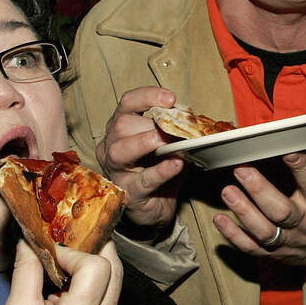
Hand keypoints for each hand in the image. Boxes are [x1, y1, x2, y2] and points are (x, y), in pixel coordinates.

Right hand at [2, 240, 121, 304]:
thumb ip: (25, 272)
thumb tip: (29, 240)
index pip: (96, 266)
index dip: (73, 253)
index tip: (51, 256)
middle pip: (115, 268)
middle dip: (93, 250)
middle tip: (68, 249)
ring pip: (116, 282)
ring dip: (96, 267)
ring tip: (66, 270)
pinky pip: (112, 298)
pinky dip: (96, 285)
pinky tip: (73, 290)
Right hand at [95, 87, 186, 230]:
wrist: (156, 208)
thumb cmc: (159, 168)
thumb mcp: (167, 144)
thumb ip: (175, 129)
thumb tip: (193, 119)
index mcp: (122, 127)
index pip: (127, 102)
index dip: (147, 96)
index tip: (171, 98)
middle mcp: (112, 145)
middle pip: (122, 124)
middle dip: (150, 123)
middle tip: (175, 126)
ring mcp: (116, 170)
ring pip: (121, 150)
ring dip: (147, 142)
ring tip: (168, 142)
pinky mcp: (128, 192)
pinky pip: (142, 180)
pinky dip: (161, 171)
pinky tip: (176, 164)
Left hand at [213, 151, 305, 295]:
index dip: (300, 166)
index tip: (287, 150)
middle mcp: (305, 224)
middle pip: (280, 210)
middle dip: (259, 190)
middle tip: (241, 170)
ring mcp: (288, 241)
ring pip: (263, 231)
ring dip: (243, 211)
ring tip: (227, 191)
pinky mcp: (275, 255)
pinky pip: (251, 248)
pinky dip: (233, 236)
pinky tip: (219, 219)